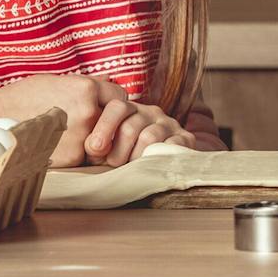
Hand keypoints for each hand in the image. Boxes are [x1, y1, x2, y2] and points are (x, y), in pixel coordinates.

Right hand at [0, 73, 128, 167]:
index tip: (101, 107)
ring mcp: (82, 136)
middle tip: (87, 125)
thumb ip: (86, 85)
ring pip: (104, 141)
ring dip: (93, 141)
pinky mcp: (72, 158)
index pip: (119, 97)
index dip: (110, 103)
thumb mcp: (56, 81)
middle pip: (115, 120)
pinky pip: (87, 157)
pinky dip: (77, 154)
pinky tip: (58, 147)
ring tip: (67, 135)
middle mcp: (88, 111)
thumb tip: (111, 83)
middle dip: (106, 123)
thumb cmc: (23, 99)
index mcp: (86, 88)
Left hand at [83, 99, 198, 166]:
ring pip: (149, 138)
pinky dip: (158, 158)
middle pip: (130, 127)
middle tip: (112, 165)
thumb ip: (95, 144)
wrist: (157, 168)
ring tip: (130, 169)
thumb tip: (92, 147)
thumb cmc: (122, 159)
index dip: (104, 128)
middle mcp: (150, 112)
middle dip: (117, 152)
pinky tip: (150, 166)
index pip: (117, 107)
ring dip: (135, 158)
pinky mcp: (185, 138)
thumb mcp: (105, 148)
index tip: (94, 149)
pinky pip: (172, 146)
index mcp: (129, 109)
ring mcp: (169, 124)